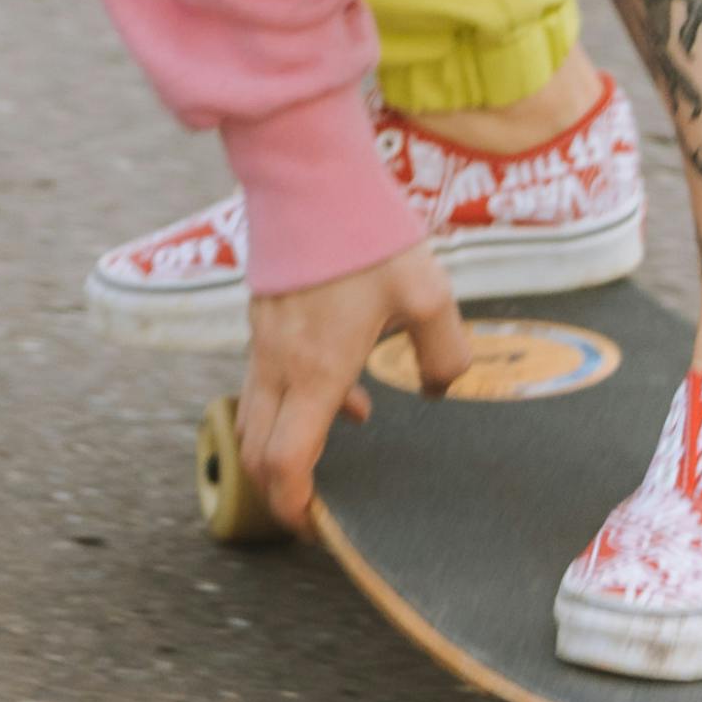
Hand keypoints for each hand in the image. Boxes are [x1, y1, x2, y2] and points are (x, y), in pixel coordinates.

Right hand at [232, 243, 478, 529]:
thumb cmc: (366, 234)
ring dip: (286, 444)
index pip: (284, 464)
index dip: (295, 509)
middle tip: (319, 508)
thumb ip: (445, 352)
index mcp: (315, 371)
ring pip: (257, 414)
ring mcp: (262, 338)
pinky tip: (342, 384)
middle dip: (282, 491)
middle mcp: (278, 363)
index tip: (319, 528)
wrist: (310, 172)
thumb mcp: (427, 294)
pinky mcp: (262, 315)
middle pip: (257, 451)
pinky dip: (291, 402)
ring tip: (340, 440)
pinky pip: (265, 379)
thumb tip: (441, 388)